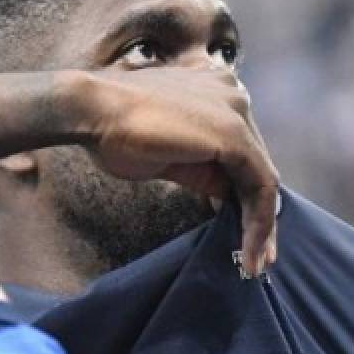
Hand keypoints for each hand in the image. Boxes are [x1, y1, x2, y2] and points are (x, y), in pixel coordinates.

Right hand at [66, 68, 279, 275]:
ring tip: (255, 262)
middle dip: (259, 213)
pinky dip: (259, 221)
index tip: (241, 229)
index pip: (241, 151)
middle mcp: (233, 94)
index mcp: (215, 92)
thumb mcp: (167, 156)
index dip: (243, 192)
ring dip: (262, 224)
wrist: (91, 110)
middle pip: (256, 163)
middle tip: (257, 256)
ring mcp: (236, 111)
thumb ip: (201, 170)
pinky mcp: (234, 135)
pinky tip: (251, 249)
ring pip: (263, 176)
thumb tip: (224, 194)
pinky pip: (261, 184)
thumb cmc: (116, 131)